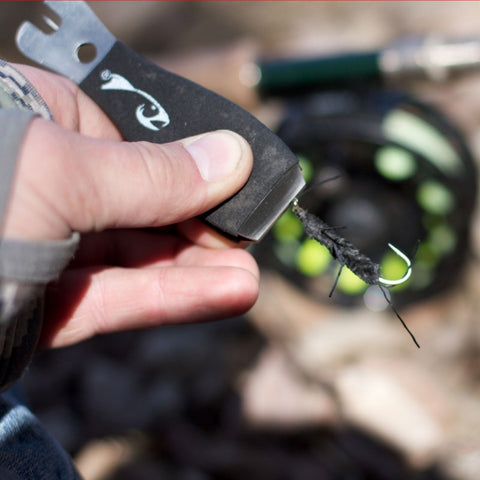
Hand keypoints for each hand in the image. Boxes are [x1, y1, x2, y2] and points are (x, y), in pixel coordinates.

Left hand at [4, 65, 258, 347]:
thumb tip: (230, 157)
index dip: (199, 170)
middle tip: (252, 243)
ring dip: (197, 270)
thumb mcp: (60, 174)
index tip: (243, 191)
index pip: (145, 144)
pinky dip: (172, 298)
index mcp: (48, 125)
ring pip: (140, 258)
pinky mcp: (51, 303)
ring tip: (248, 278)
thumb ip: (152, 174)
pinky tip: (222, 295)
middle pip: (149, 204)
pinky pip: (123, 296)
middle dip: (204, 228)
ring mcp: (53, 246)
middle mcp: (53, 184)